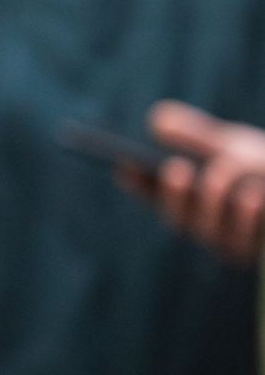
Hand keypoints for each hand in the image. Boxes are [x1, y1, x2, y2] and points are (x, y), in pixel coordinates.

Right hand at [132, 102, 264, 265]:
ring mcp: (234, 245)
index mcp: (192, 199)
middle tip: (175, 168)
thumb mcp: (233, 144)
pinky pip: (245, 241)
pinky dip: (249, 213)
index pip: (153, 195)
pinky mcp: (258, 253)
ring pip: (210, 231)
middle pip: (179, 220)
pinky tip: (256, 193)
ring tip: (230, 173)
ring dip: (217, 199)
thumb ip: (198, 134)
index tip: (123, 164)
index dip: (136, 184)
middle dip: (175, 194)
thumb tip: (157, 121)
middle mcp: (208, 228)